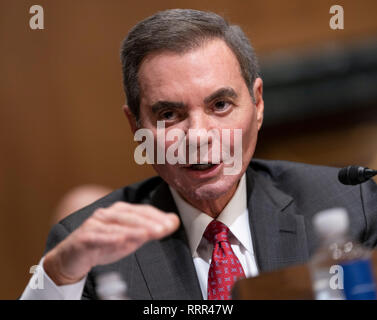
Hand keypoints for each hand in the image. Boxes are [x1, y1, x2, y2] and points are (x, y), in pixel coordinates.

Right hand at [43, 202, 179, 284]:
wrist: (72, 257)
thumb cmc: (104, 244)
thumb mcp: (130, 238)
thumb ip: (150, 230)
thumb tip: (173, 221)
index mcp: (121, 211)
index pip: (142, 211)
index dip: (157, 216)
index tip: (172, 223)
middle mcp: (108, 214)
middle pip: (131, 216)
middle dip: (148, 222)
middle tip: (163, 229)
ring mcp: (95, 224)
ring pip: (116, 225)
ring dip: (133, 229)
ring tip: (147, 234)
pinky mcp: (84, 237)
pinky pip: (98, 237)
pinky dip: (109, 238)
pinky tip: (120, 240)